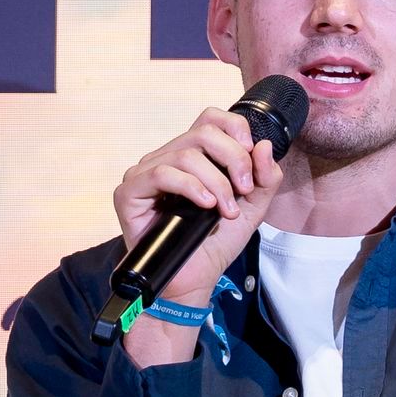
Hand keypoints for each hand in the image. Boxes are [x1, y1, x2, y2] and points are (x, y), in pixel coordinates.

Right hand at [112, 107, 284, 306]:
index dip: (235, 129)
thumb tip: (263, 146)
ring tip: (226, 210)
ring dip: (216, 182)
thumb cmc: (216, 241)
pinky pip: (161, 174)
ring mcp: (145, 174)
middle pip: (204, 133)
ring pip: (186, 154)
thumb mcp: (253, 207)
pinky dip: (190, 187)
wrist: (195, 278)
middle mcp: (167, 158)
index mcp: (193, 155)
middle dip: (234, 159)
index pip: (210, 118)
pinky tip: (205, 206)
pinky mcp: (129, 193)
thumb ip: (265, 177)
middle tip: (244, 190)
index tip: (251, 157)